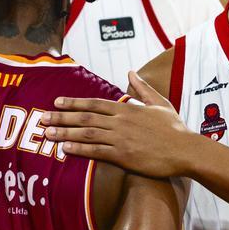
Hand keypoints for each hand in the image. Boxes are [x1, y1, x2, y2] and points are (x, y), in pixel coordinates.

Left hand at [43, 72, 194, 177]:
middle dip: (62, 117)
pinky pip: (96, 152)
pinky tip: (65, 150)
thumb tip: (130, 73)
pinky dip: (79, 150)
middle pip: (85, 117)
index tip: (57, 102)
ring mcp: (120, 139)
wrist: (185, 150)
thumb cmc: (174, 128)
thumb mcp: (159, 103)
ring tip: (47, 133)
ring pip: (87, 133)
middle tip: (43, 118)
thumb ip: (142, 88)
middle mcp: (120, 122)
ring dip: (65, 133)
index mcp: (127, 109)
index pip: (94, 103)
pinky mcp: (123, 156)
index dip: (74, 103)